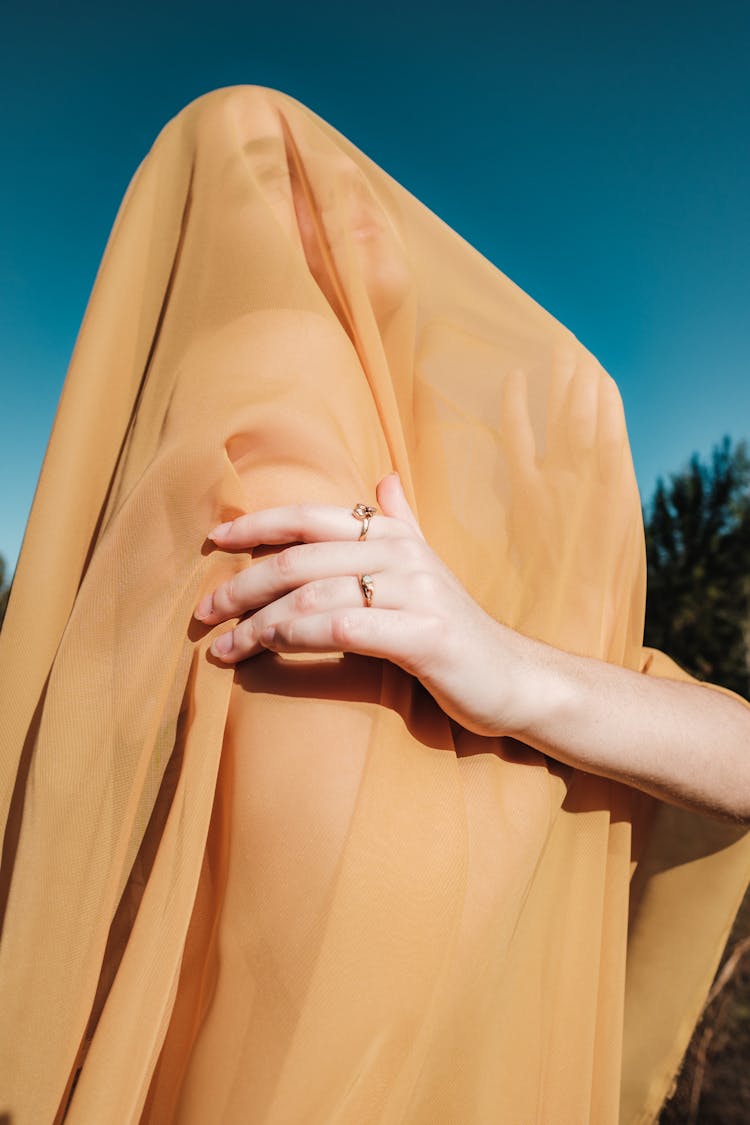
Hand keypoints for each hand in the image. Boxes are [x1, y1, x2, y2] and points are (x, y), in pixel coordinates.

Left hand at [194, 473, 526, 735]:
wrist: (513, 678)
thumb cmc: (456, 629)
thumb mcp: (428, 569)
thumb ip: (402, 524)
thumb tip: (385, 477)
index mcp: (395, 536)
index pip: (311, 517)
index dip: (257, 524)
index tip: (213, 539)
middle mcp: (403, 555)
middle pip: (300, 560)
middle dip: (241, 585)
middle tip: (202, 613)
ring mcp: (415, 593)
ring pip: (313, 596)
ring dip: (257, 623)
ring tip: (222, 647)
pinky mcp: (423, 635)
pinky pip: (345, 628)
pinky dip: (298, 636)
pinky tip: (268, 650)